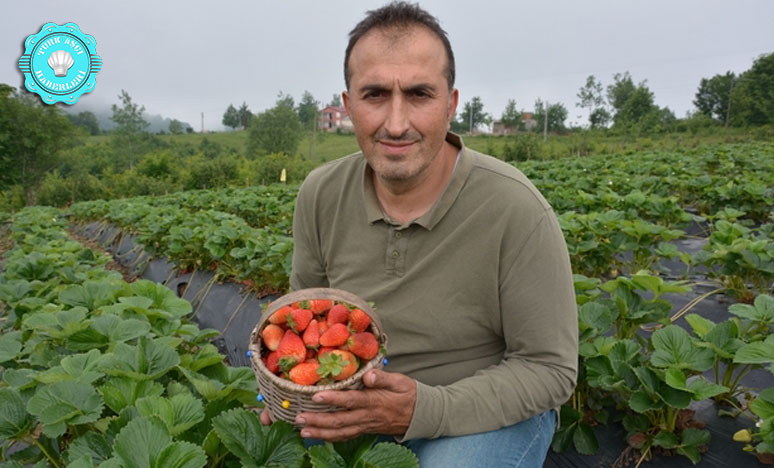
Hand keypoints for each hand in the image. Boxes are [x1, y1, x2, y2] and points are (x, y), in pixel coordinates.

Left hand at [293, 369, 415, 440]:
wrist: (420, 414)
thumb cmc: (408, 393)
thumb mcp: (400, 381)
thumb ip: (383, 377)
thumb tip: (368, 375)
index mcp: (374, 401)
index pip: (351, 401)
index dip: (333, 399)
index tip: (316, 396)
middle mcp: (367, 416)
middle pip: (340, 421)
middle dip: (318, 421)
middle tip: (299, 418)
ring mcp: (365, 426)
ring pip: (340, 432)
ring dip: (320, 432)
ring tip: (302, 430)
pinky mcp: (365, 430)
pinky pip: (346, 437)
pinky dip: (330, 438)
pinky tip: (317, 436)